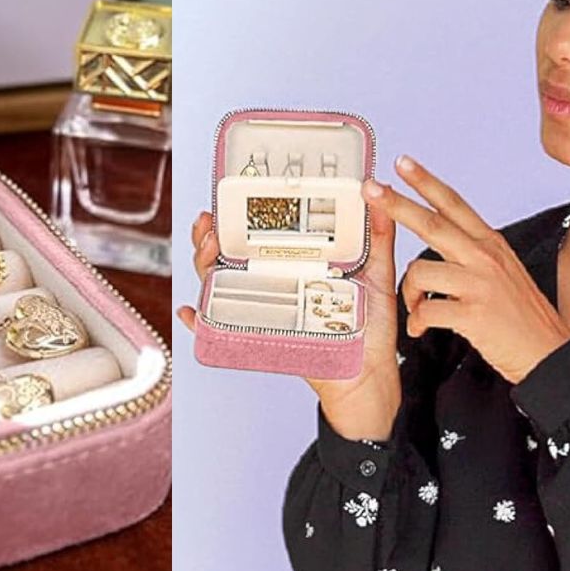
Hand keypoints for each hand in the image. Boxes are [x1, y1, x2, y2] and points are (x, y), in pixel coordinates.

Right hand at [176, 200, 404, 441]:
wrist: (369, 373)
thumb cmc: (370, 327)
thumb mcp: (376, 275)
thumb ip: (378, 238)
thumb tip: (379, 197)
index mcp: (295, 267)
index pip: (258, 237)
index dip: (238, 218)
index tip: (231, 200)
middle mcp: (273, 286)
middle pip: (228, 257)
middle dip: (209, 237)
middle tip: (211, 225)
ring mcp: (263, 311)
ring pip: (218, 286)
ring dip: (202, 266)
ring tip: (207, 251)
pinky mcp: (259, 337)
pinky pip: (218, 330)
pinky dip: (198, 323)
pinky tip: (190, 312)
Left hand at [370, 154, 569, 384]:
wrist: (551, 355)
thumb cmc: (522, 318)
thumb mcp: (504, 271)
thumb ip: (475, 252)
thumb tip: (446, 239)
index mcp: (491, 244)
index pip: (454, 204)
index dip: (426, 181)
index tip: (402, 162)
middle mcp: (485, 257)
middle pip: (431, 223)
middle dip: (396, 203)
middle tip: (370, 189)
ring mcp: (480, 284)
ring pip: (420, 270)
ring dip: (409, 293)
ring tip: (415, 309)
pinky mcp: (474, 314)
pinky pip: (426, 311)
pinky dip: (417, 322)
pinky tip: (421, 329)